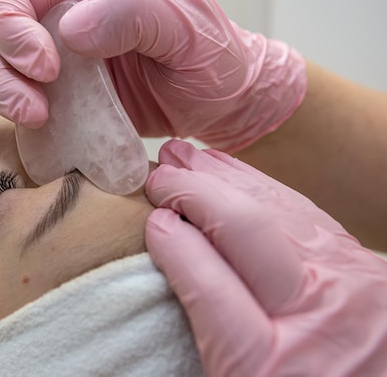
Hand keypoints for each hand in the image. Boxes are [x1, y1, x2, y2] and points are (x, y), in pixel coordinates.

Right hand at [0, 0, 306, 150]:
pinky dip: (28, 130)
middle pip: (1, 39)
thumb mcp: (188, 23)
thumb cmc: (215, 57)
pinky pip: (33, 116)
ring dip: (7, 100)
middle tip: (35, 107)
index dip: (14, 25)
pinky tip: (49, 141)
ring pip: (8, 77)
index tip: (47, 64)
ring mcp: (70, 76)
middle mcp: (71, 34)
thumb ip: (135, 12)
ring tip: (37, 121)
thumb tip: (72, 30)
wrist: (229, 106)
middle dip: (3, 72)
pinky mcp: (75, 113)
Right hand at [144, 139, 386, 375]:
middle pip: (244, 227)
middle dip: (193, 190)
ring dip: (225, 176)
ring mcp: (350, 284)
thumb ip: (204, 323)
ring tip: (187, 158)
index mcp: (265, 365)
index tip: (150, 221)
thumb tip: (171, 249)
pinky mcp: (367, 267)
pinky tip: (237, 175)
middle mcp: (315, 316)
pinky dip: (264, 188)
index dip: (172, 241)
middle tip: (158, 174)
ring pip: (277, 206)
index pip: (205, 281)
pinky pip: (306, 211)